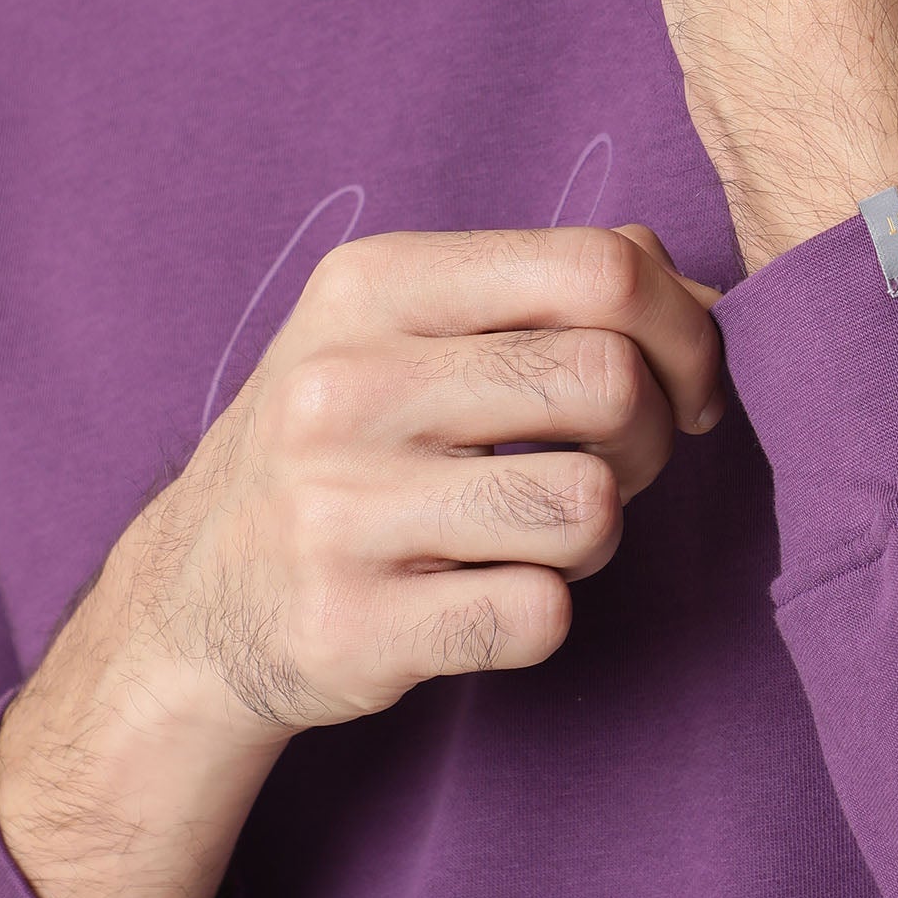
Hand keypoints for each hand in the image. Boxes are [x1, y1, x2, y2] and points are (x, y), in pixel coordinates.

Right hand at [0, 222, 722, 897]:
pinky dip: (543, 613)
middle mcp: (343, 384)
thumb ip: (553, 288)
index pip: (598, 267)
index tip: (687, 383)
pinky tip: (487, 596)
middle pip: (608, 383)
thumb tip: (705, 293)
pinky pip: (540, 615)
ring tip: (542, 532)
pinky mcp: (348, 629)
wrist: (192, 602)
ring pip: (589, 506)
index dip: (683, 328)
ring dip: (599, 532)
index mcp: (373, 283)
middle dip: (654, 434)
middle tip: (618, 464)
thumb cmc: (350, 441)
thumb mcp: (413, 326)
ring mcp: (336, 509)